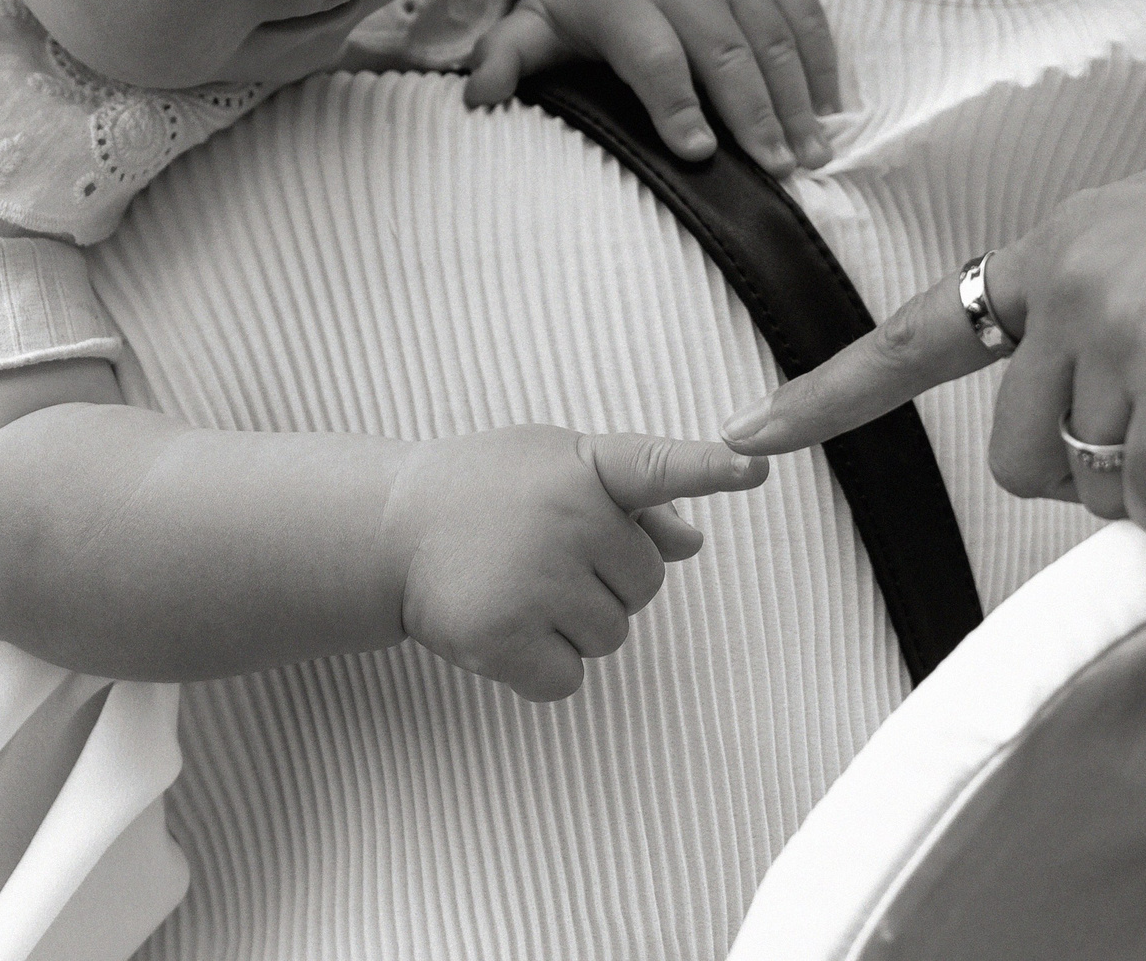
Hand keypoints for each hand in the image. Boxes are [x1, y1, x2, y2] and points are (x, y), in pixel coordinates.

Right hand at [385, 426, 766, 701]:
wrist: (389, 527)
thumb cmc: (486, 491)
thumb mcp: (554, 470)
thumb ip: (631, 503)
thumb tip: (692, 543)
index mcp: (583, 467)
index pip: (656, 466)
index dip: (711, 468)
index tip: (756, 467)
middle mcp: (563, 517)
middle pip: (645, 585)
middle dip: (605, 581)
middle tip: (543, 556)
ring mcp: (533, 578)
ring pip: (610, 637)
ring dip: (574, 626)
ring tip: (518, 586)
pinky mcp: (502, 637)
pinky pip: (567, 679)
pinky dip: (542, 668)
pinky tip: (505, 627)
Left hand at [466, 0, 839, 171]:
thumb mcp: (537, 21)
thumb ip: (505, 56)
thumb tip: (475, 97)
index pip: (654, 57)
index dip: (676, 105)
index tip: (698, 153)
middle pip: (725, 52)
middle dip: (754, 114)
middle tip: (779, 171)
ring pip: (772, 39)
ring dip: (797, 100)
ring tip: (812, 156)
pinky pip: (805, 16)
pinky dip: (821, 65)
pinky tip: (830, 114)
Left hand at [722, 39, 1145, 537]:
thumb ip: (1127, 334)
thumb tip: (1116, 449)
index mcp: (1059, 245)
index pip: (915, 329)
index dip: (830, 392)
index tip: (751, 432)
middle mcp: (1065, 276)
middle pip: (1015, 457)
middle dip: (1101, 479)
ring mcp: (1115, 317)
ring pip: (1097, 484)